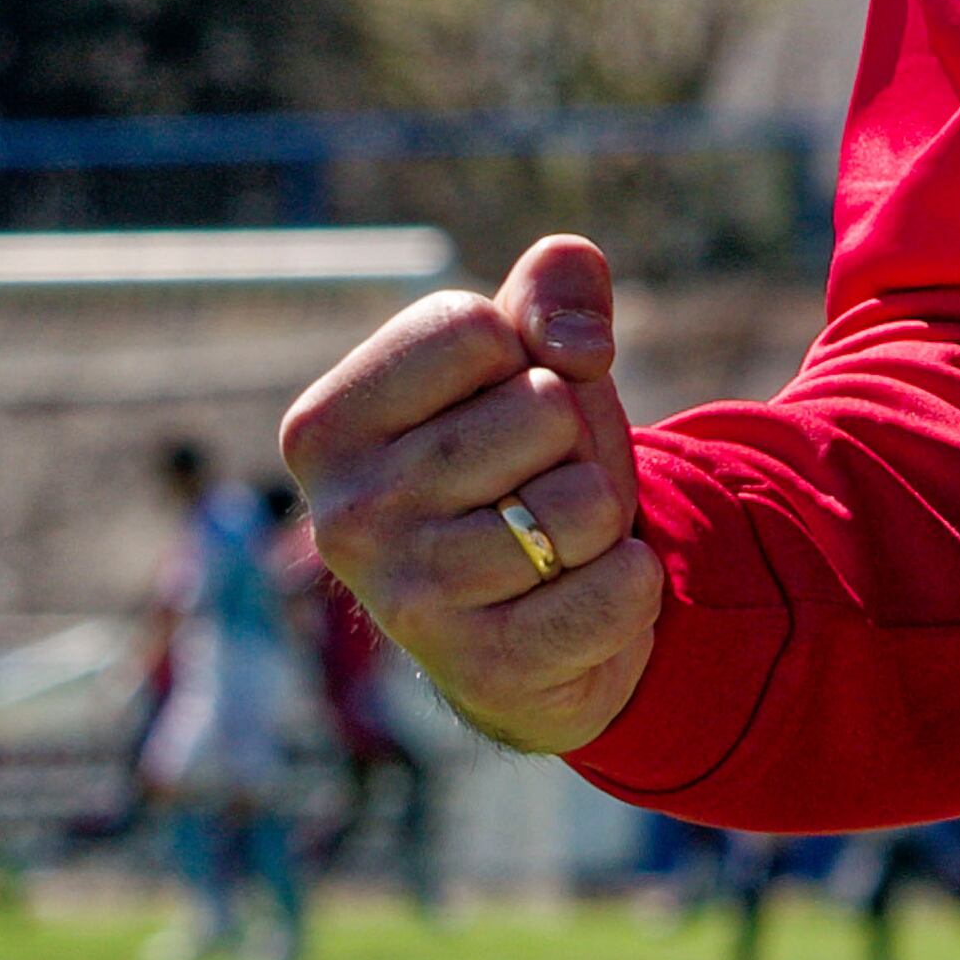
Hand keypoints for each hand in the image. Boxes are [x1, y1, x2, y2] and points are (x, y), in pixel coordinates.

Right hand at [281, 232, 656, 757]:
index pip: (473, 328)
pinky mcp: (485, 671)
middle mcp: (347, 518)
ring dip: (602, 516)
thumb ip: (553, 288)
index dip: (522, 356)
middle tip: (534, 485)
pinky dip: (633, 584)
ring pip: (586, 502)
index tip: (495, 408)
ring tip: (555, 542)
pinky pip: (618, 591)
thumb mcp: (525, 356)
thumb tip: (579, 347)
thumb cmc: (517, 464)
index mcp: (327, 427)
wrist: (529, 627)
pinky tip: (584, 596)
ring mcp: (410, 602)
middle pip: (543, 408)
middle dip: (572, 438)